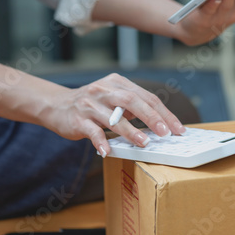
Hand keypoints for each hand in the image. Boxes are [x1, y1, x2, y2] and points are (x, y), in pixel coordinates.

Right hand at [44, 73, 186, 156]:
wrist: (57, 106)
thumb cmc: (93, 105)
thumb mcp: (113, 98)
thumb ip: (133, 107)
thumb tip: (160, 124)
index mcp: (117, 83)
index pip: (146, 97)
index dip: (164, 113)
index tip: (178, 128)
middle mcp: (104, 90)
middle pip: (132, 101)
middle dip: (151, 117)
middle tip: (165, 132)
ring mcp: (90, 104)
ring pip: (113, 117)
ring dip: (130, 130)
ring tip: (144, 142)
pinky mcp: (78, 119)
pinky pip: (92, 131)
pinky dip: (101, 142)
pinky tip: (108, 151)